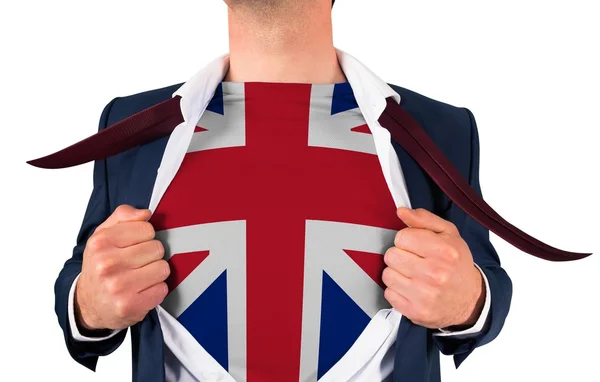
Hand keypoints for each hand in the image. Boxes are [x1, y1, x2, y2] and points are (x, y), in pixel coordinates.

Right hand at [75, 204, 169, 330]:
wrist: (88, 304)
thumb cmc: (100, 265)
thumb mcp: (103, 235)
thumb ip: (123, 216)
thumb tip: (145, 213)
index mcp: (100, 242)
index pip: (147, 229)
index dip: (145, 237)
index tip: (134, 246)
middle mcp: (106, 264)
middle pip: (157, 248)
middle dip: (151, 255)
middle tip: (137, 264)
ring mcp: (118, 286)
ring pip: (163, 268)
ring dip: (156, 273)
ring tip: (140, 277)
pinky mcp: (130, 305)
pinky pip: (163, 289)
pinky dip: (156, 290)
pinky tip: (141, 291)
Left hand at [382, 207, 484, 328]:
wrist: (470, 300)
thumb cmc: (456, 264)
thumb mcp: (448, 234)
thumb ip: (424, 219)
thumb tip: (401, 211)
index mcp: (444, 251)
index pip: (402, 237)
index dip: (406, 240)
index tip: (416, 246)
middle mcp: (435, 273)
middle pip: (391, 255)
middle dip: (400, 256)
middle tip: (414, 261)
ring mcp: (424, 295)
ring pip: (387, 274)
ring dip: (396, 274)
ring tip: (412, 275)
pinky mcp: (415, 311)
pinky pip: (388, 294)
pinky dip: (397, 291)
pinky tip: (411, 289)